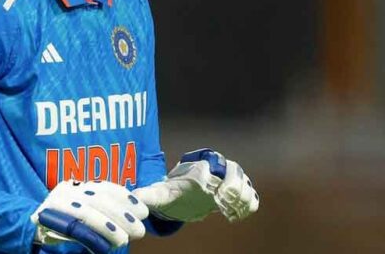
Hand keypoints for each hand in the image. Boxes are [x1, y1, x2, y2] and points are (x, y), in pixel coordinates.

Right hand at [31, 179, 148, 253]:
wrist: (24, 229)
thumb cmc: (59, 224)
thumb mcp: (81, 212)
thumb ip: (100, 210)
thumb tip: (131, 216)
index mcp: (76, 186)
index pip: (105, 187)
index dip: (126, 198)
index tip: (143, 210)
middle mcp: (66, 190)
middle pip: (99, 199)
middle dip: (123, 214)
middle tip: (140, 229)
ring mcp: (56, 203)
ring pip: (88, 212)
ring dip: (110, 226)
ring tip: (125, 239)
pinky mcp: (48, 219)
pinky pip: (74, 227)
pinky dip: (92, 236)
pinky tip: (105, 245)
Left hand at [133, 148, 258, 222]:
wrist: (187, 190)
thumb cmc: (174, 191)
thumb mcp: (161, 193)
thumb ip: (149, 195)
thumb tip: (134, 196)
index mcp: (200, 169)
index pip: (213, 167)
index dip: (216, 180)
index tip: (214, 196)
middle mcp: (217, 170)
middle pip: (234, 170)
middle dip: (233, 186)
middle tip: (224, 204)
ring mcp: (229, 179)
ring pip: (244, 181)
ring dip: (242, 196)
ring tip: (230, 212)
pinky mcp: (237, 190)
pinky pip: (250, 194)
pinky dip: (248, 203)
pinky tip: (237, 216)